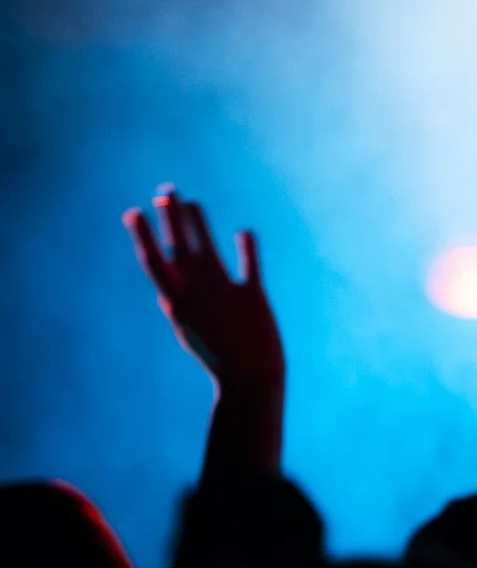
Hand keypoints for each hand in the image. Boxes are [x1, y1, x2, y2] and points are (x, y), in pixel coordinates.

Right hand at [127, 188, 282, 391]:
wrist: (248, 378)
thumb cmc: (217, 353)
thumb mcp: (190, 326)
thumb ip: (180, 302)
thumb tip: (166, 286)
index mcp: (176, 304)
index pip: (155, 263)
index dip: (143, 236)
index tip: (132, 212)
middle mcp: (196, 295)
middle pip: (180, 248)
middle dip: (171, 217)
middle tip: (165, 189)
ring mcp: (223, 294)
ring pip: (208, 250)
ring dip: (200, 224)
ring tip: (193, 202)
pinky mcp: (252, 297)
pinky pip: (249, 266)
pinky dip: (247, 248)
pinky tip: (244, 231)